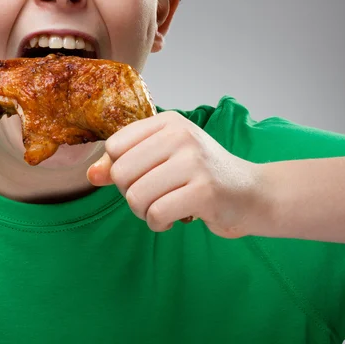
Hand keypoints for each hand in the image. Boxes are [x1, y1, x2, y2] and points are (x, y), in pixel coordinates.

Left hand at [86, 111, 263, 237]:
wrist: (253, 193)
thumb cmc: (201, 175)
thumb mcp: (162, 158)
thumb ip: (124, 163)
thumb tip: (91, 175)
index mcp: (168, 122)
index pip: (114, 146)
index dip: (119, 169)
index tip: (142, 176)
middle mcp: (180, 135)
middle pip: (120, 172)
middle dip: (130, 194)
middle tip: (152, 197)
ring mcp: (194, 161)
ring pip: (135, 196)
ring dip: (143, 212)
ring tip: (162, 208)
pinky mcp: (204, 190)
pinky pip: (156, 213)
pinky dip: (158, 223)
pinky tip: (172, 219)